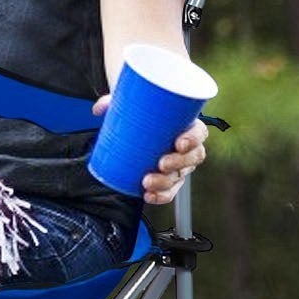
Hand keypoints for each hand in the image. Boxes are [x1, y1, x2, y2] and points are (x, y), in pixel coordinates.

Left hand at [94, 93, 210, 206]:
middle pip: (193, 157)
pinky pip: (169, 191)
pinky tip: (148, 196)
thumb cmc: (144, 117)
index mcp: (185, 126)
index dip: (193, 139)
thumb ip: (114, 103)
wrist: (139, 132)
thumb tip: (99, 109)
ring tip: (147, 181)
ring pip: (180, 176)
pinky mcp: (169, 179)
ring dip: (166, 182)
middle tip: (161, 163)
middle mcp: (187, 148)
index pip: (199, 133)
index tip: (179, 142)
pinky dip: (160, 196)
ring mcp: (179, 166)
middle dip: (178, 162)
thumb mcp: (131, 106)